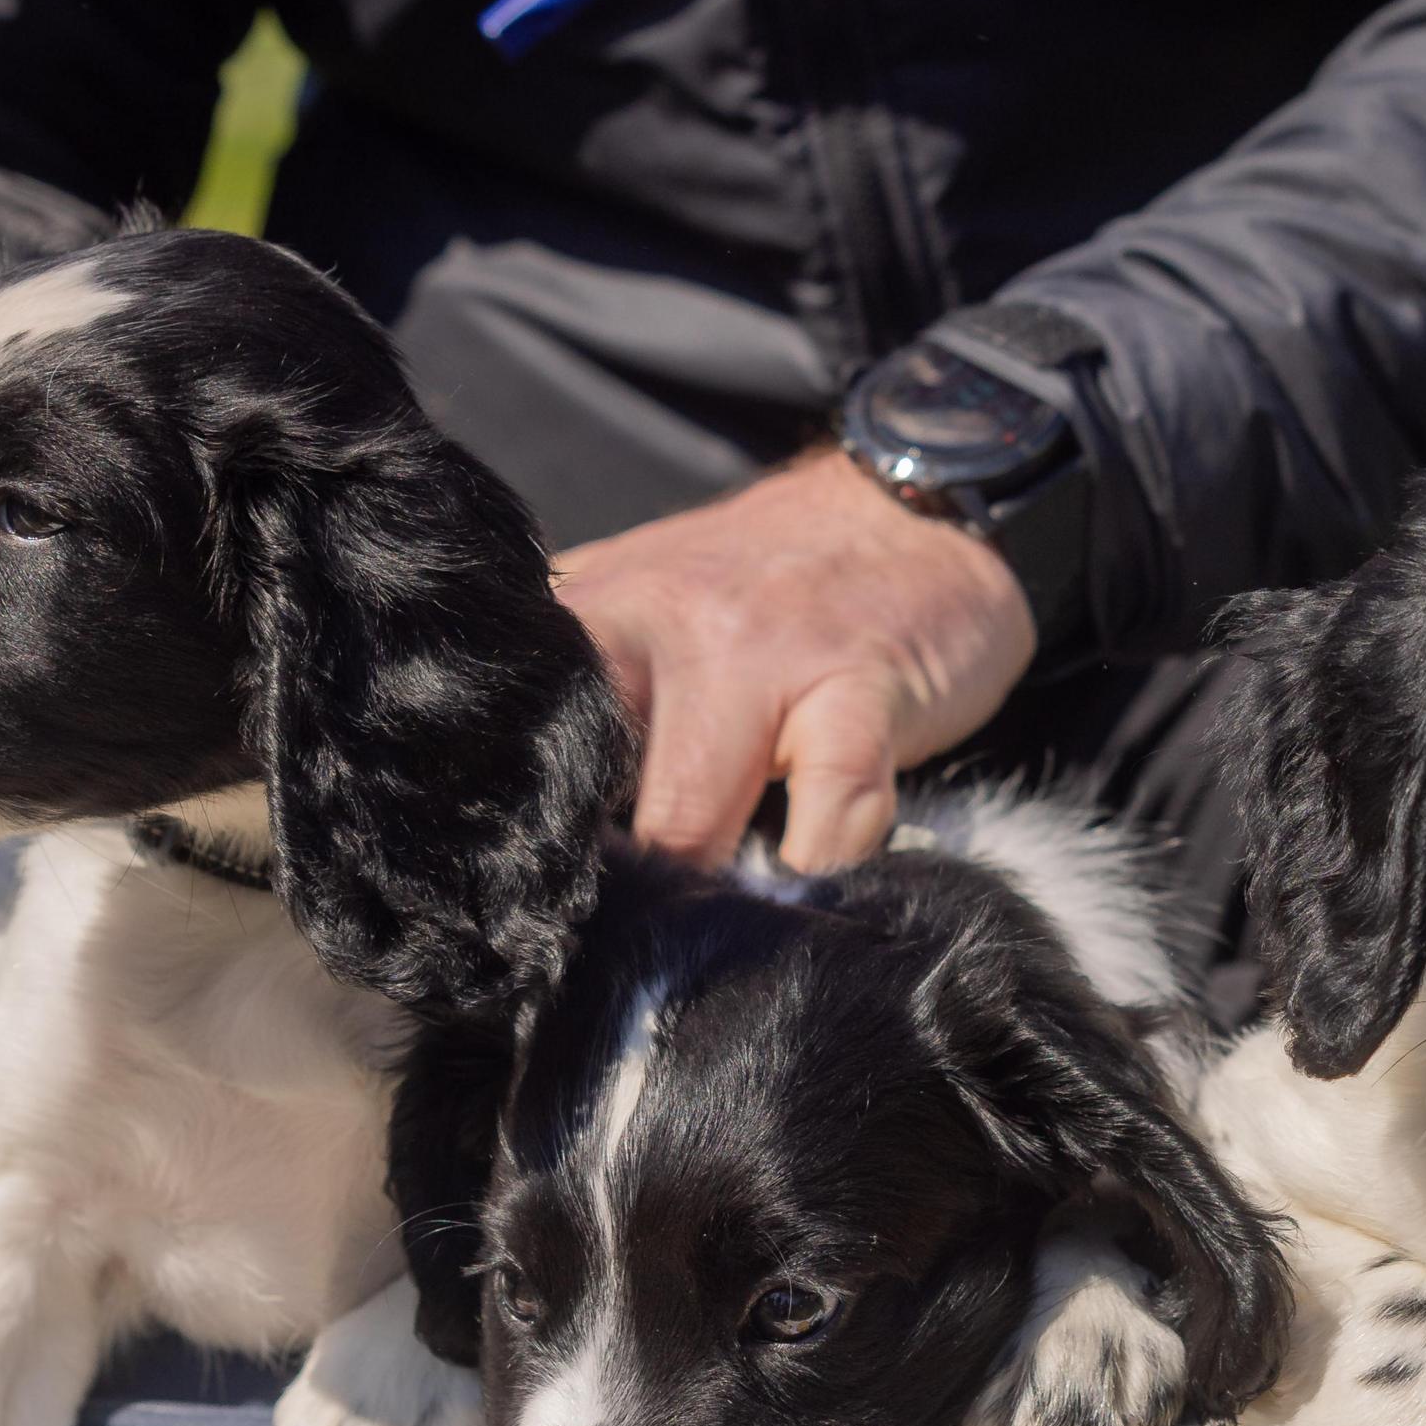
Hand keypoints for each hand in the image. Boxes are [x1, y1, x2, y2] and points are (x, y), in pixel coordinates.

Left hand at [555, 447, 1033, 871]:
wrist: (908, 502)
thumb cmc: (762, 589)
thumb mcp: (646, 607)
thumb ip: (587, 689)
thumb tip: (523, 819)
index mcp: (593, 611)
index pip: (516, 735)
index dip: (521, 829)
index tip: (533, 888)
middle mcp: (661, 622)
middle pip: (584, 788)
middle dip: (603, 883)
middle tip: (627, 923)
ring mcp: (764, 654)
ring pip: (690, 813)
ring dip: (701, 890)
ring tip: (714, 917)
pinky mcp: (862, 687)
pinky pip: (831, 804)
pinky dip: (819, 859)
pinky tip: (814, 865)